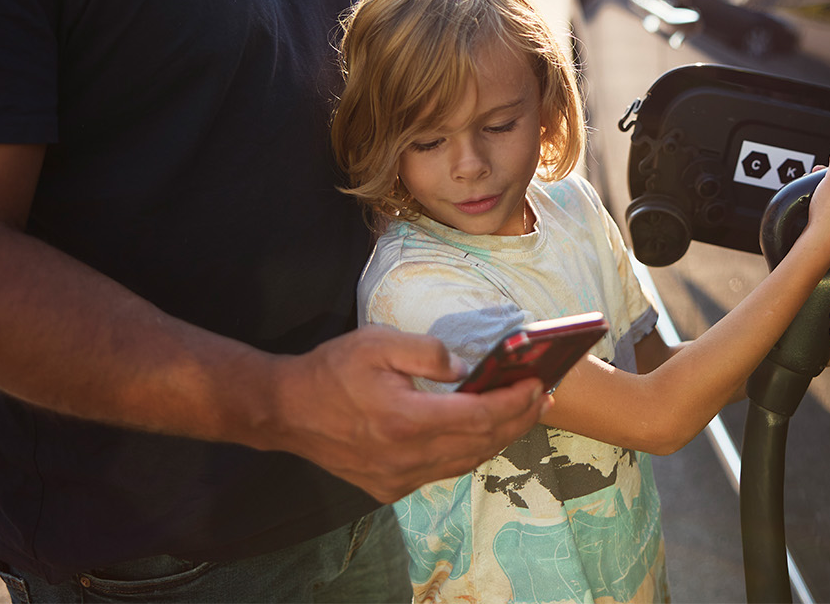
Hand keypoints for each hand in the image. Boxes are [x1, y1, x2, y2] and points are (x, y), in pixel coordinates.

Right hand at [266, 325, 547, 501]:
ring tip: (522, 413)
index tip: (539, 385)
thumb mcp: (378, 342)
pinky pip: (442, 471)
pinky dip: (468, 452)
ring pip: (465, 462)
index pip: (479, 417)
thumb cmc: (332, 370)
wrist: (285, 411)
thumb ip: (427, 352)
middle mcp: (406, 457)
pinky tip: (481, 433)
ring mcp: (397, 478)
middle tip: (543, 397)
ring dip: (498, 438)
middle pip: (480, 444)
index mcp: (405, 420)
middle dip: (518, 420)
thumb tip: (465, 369)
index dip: (515, 403)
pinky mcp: (389, 487)